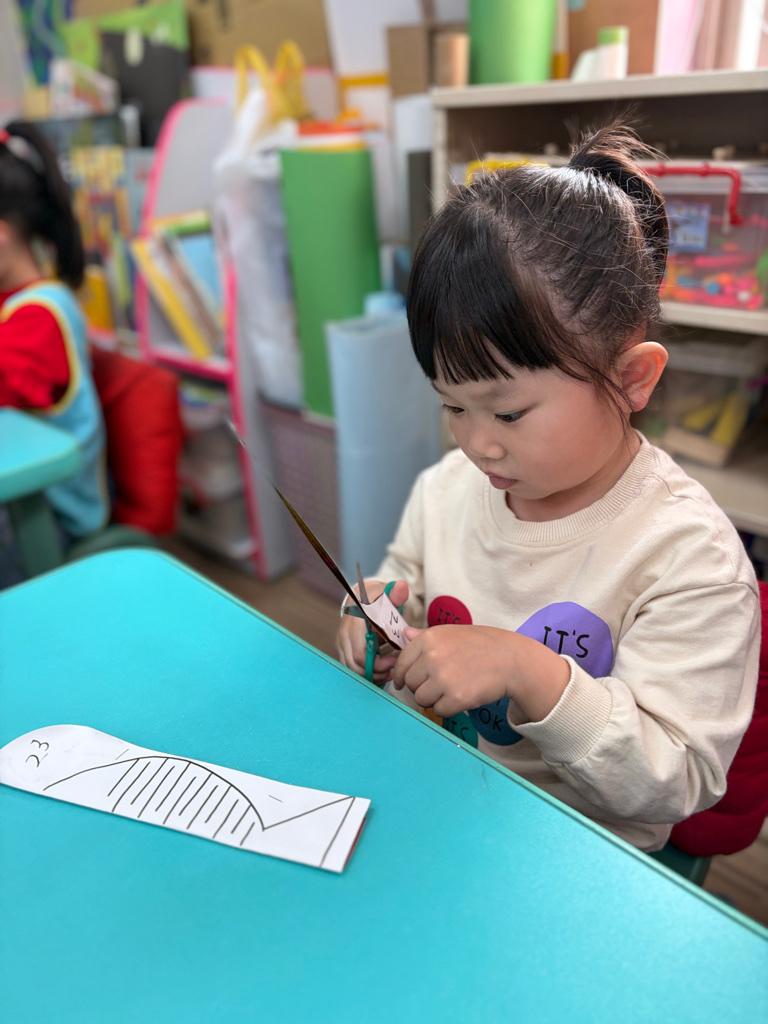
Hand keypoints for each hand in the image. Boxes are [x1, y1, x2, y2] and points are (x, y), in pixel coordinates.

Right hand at [336, 579, 409, 684]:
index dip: (377, 664)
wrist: (361, 599)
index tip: (393, 662)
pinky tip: (380, 673)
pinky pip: (351, 667)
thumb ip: (396, 593)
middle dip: (375, 673)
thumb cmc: (375, 599)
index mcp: (355, 624)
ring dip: (371, 676)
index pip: (360, 655)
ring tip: (388, 673)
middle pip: (355, 665)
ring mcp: (342, 643)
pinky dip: (366, 673)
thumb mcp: (386, 594)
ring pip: (352, 669)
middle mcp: (344, 635)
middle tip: (393, 671)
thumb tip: (402, 587)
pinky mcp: (343, 649)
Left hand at [392, 625, 570, 720]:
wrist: (511, 659)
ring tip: (451, 689)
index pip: (402, 662)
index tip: (402, 682)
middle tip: (438, 684)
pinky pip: (438, 710)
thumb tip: (404, 634)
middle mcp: (433, 657)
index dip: (401, 675)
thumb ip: (424, 636)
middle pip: (410, 682)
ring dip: (433, 698)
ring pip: (421, 699)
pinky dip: (448, 708)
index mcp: (429, 639)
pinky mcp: (456, 698)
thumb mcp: (452, 633)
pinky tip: (461, 696)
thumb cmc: (482, 644)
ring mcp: (444, 678)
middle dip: (420, 686)